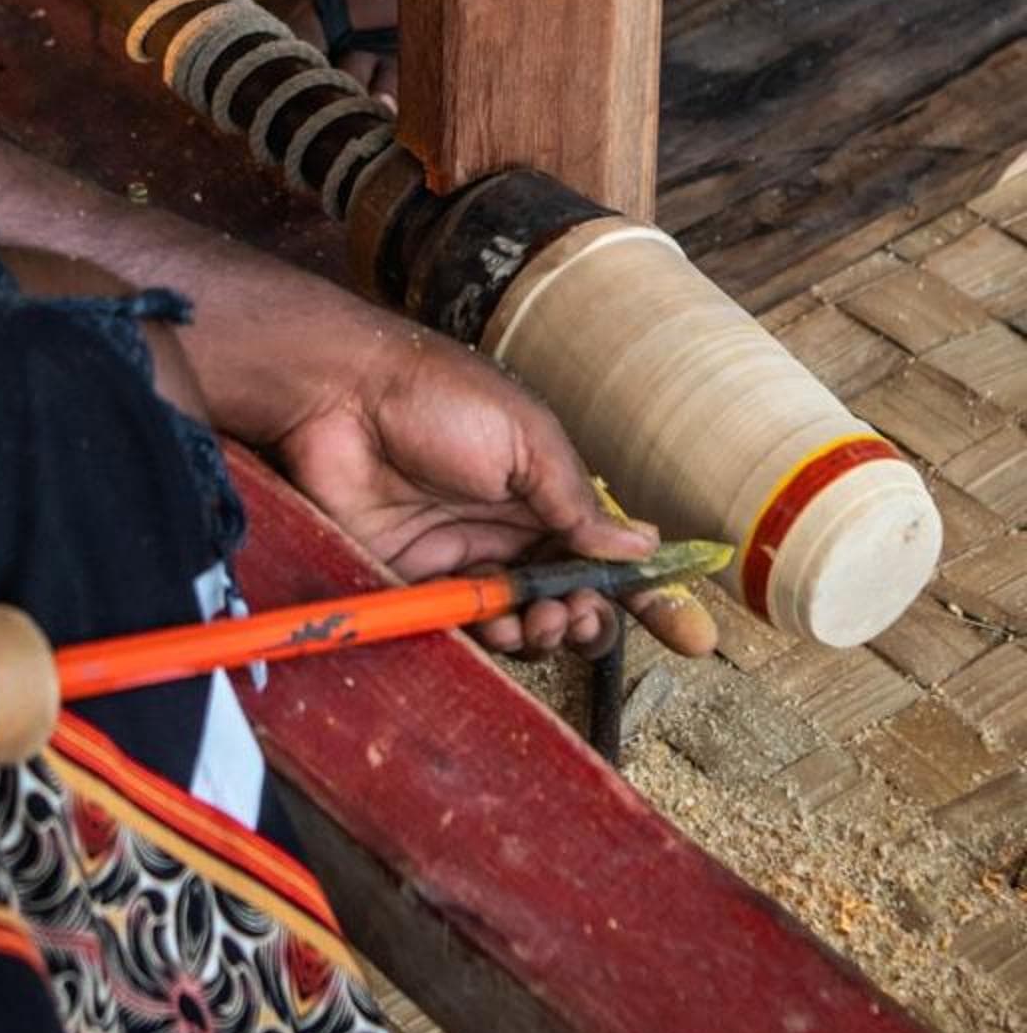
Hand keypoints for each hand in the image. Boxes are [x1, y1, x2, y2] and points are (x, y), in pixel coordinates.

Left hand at [248, 311, 653, 655]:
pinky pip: (463, 625)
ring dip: (547, 632)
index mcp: (543, 491)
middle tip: (586, 615)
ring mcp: (461, 558)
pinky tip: (505, 622)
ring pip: (522, 621)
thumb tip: (643, 546)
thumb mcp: (527, 438)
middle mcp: (506, 531)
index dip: (647, 595)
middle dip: (592, 620)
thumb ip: (578, 500)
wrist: (342, 396)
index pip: (605, 554)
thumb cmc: (437, 398)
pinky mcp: (412, 580)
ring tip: (547, 618)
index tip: (690, 636)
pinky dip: (494, 635)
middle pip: (568, 599)